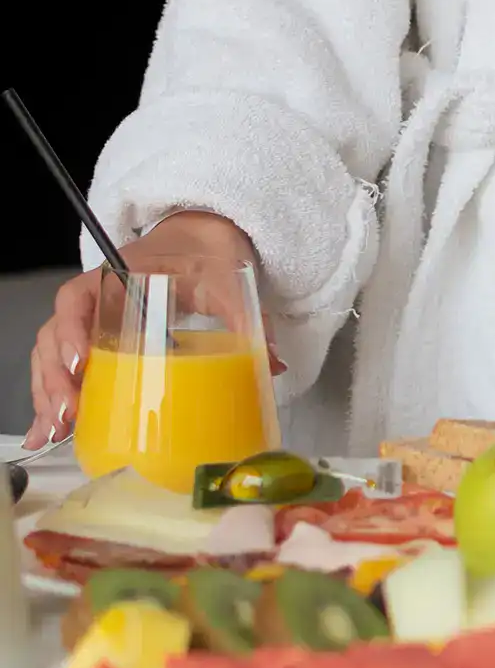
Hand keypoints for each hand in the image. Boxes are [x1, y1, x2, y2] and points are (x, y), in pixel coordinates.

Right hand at [25, 211, 276, 449]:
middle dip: (54, 378)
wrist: (202, 236)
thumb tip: (272, 365)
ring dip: (48, 393)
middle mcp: (97, 299)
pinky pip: (66, 366)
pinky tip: (54, 428)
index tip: (79, 361)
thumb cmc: (207, 253)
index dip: (70, 329)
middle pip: (55, 336)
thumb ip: (248, 319)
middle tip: (68, 413)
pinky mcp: (100, 339)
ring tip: (54, 431)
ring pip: (52, 355)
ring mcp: (94, 320)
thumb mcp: (228, 282)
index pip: (78, 298)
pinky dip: (56, 396)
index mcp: (121, 276)